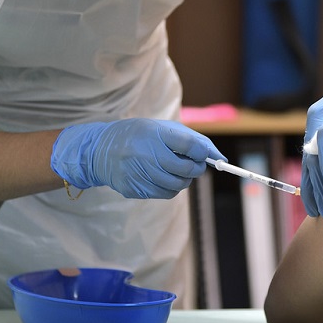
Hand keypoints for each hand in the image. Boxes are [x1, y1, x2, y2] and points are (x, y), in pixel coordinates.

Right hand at [51, 118, 223, 198]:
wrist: (100, 150)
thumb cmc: (139, 136)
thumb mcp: (162, 129)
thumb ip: (193, 140)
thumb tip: (222, 158)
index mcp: (154, 134)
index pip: (190, 146)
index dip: (203, 152)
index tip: (204, 155)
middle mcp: (146, 155)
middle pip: (186, 170)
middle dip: (197, 168)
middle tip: (195, 164)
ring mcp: (139, 174)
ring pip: (178, 185)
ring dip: (184, 179)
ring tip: (175, 169)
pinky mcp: (135, 189)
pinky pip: (165, 193)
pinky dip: (171, 187)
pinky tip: (162, 176)